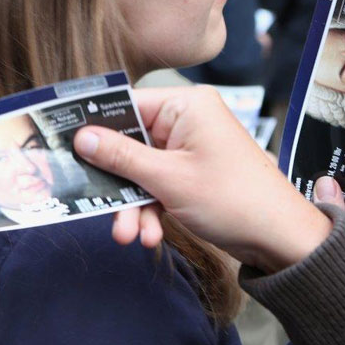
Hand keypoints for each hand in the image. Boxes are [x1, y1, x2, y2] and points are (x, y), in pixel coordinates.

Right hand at [74, 86, 331, 272]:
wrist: (279, 239)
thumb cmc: (232, 199)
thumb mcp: (168, 179)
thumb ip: (121, 157)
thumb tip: (80, 138)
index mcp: (185, 106)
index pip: (125, 105)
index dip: (95, 128)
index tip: (66, 147)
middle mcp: (186, 122)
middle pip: (129, 144)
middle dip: (117, 184)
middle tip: (102, 210)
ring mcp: (188, 150)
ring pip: (140, 172)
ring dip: (132, 206)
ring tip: (130, 236)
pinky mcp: (190, 175)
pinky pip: (156, 187)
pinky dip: (150, 211)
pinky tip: (150, 236)